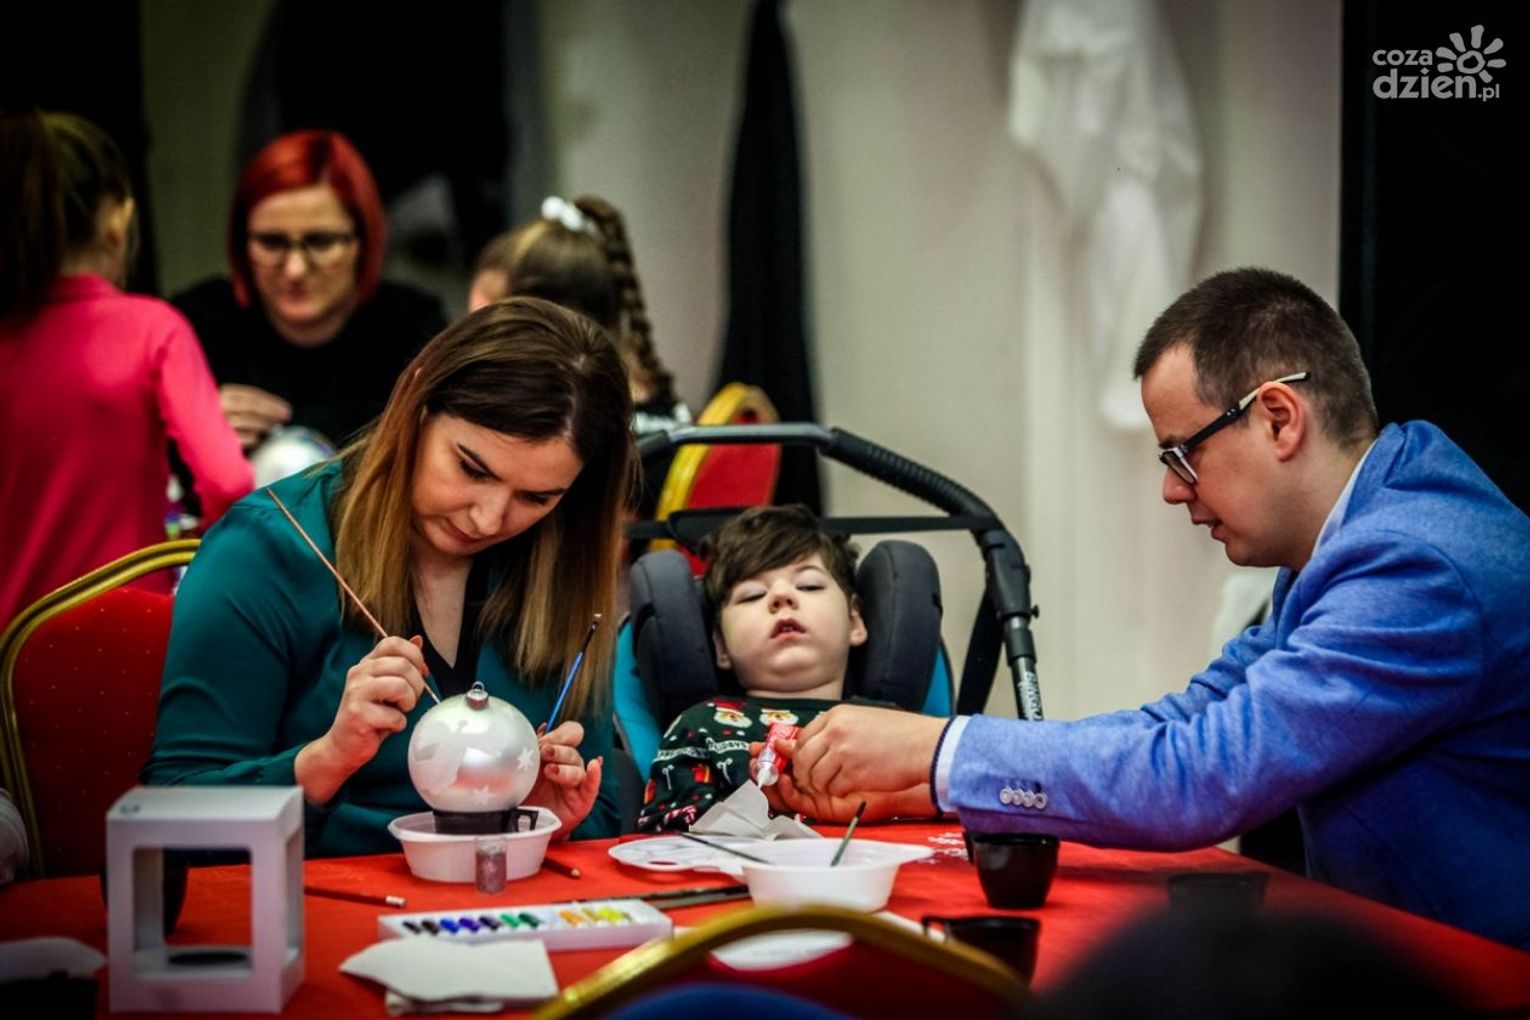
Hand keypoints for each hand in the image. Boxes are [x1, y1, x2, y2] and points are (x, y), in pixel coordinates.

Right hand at [220, 383, 291, 449]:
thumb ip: (248, 406)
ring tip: (274, 428)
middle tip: (286, 417)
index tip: (286, 408)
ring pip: (244, 420)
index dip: (272, 401)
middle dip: (272, 411)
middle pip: (250, 405)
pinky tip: (258, 439)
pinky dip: (250, 438)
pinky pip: (237, 438)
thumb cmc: (215, 418)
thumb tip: (276, 411)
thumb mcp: (229, 405)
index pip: (251, 394)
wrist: (192, 434)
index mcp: (222, 393)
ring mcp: (214, 421)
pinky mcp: (214, 438)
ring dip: (263, 424)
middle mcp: (217, 405)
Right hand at [296, 635, 428, 803]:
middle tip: (409, 700)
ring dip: (408, 703)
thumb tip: (418, 640)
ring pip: (401, 686)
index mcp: (367, 663)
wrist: (343, 745)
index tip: (419, 673)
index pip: (393, 642)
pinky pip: (395, 716)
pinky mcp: (358, 714)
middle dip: (416, 685)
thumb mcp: (388, 685)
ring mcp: (356, 692)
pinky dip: (398, 724)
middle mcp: (358, 673)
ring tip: (399, 711)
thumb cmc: (371, 715)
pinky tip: (386, 726)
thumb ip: (402, 663)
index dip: (414, 655)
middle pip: (403, 664)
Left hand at [521, 720, 601, 839]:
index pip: (569, 734)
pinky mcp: (581, 801)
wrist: (521, 827)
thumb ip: (528, 751)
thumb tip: (537, 730)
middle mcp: (568, 766)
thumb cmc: (521, 797)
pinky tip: (595, 765)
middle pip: (572, 751)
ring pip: (578, 769)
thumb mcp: (518, 771)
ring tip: (550, 771)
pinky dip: (595, 776)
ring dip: (565, 768)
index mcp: (555, 754)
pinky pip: (592, 787)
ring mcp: (575, 784)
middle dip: (558, 750)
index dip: (559, 735)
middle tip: (544, 752)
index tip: (542, 741)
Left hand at [749, 734, 935, 822]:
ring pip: (814, 776)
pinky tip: (854, 787)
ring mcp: (842, 752)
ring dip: (823, 786)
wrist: (926, 746)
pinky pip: (833, 789)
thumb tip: (813, 744)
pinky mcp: (852, 772)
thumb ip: (837, 730)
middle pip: (803, 758)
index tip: (805, 765)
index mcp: (837, 716)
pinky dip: (840, 793)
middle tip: (817, 781)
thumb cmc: (902, 734)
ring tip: (841, 783)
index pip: (803, 737)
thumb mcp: (863, 720)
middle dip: (806, 774)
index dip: (802, 755)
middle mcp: (835, 731)